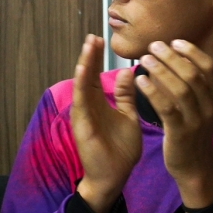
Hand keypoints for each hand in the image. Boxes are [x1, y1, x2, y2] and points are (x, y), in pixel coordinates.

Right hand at [72, 35, 141, 212]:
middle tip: (93, 35)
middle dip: (90, 55)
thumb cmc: (120, 149)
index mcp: (98, 103)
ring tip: (88, 45)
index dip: (98, 57)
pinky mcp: (82, 124)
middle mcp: (88, 106)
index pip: (96, 74)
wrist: (114, 176)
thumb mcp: (128, 116)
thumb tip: (131, 71)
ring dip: (84, 64)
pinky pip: (81, 101)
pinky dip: (82, 84)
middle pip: (87, 75)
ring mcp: (83, 114)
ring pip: (82, 84)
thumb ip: (127, 95)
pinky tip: (85, 70)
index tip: (101, 39)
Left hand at [135, 40, 212, 208]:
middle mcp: (210, 106)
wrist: (195, 166)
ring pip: (180, 89)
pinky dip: (153, 92)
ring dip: (161, 71)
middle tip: (153, 46)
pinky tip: (140, 81)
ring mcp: (196, 120)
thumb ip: (193, 84)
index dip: (192, 51)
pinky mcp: (181, 133)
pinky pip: (167, 108)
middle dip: (172, 57)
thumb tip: (176, 56)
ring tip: (144, 60)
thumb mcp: (201, 106)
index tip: (173, 41)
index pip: (209, 66)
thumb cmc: (193, 131)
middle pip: (192, 74)